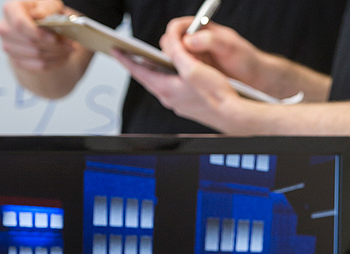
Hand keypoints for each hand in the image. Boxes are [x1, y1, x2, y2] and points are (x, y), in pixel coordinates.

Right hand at [0, 0, 76, 71]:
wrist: (37, 24)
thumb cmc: (43, 10)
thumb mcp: (48, 4)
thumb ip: (45, 9)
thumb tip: (42, 17)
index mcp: (10, 9)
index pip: (20, 24)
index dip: (38, 34)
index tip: (54, 39)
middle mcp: (4, 28)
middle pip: (30, 42)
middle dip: (54, 45)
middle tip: (71, 45)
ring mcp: (8, 46)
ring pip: (36, 55)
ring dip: (56, 54)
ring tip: (69, 50)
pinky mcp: (16, 60)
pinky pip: (37, 66)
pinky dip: (53, 63)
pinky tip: (62, 57)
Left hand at [113, 43, 241, 129]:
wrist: (233, 115)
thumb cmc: (216, 95)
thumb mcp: (193, 68)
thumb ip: (178, 52)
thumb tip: (169, 42)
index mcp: (165, 88)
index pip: (138, 71)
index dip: (125, 59)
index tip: (115, 51)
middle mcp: (169, 98)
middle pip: (148, 76)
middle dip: (140, 63)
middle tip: (130, 53)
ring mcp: (179, 103)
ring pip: (162, 82)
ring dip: (156, 69)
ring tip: (152, 59)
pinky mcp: (189, 104)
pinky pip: (174, 87)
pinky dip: (170, 77)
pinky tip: (178, 71)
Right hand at [159, 17, 264, 86]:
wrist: (255, 80)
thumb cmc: (246, 59)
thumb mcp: (230, 47)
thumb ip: (210, 41)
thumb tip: (189, 40)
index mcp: (199, 30)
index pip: (176, 28)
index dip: (172, 38)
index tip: (175, 49)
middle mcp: (192, 44)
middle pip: (169, 46)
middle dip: (171, 56)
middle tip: (181, 68)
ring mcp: (191, 60)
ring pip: (172, 64)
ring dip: (174, 71)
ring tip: (185, 80)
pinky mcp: (193, 76)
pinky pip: (178, 77)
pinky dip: (180, 82)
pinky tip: (188, 88)